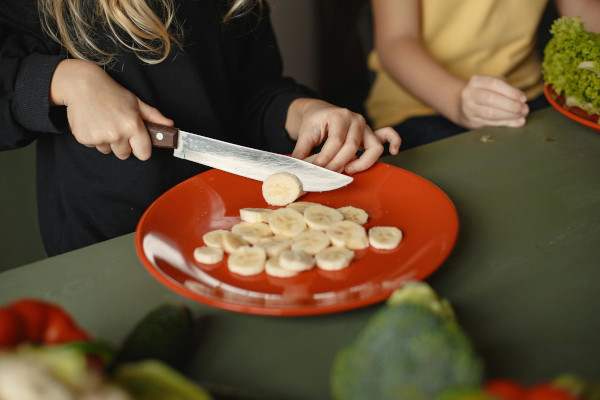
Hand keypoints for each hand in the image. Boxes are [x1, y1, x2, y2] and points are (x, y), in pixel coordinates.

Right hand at [50, 59, 172, 159]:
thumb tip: (170, 125)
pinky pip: (93, 146)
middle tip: (117, 127)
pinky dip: (93, 138)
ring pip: (108, 151)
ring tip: (104, 122)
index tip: (137, 143)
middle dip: (123, 145)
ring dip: (107, 141)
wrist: (81, 85)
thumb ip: (154, 116)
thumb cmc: (111, 93)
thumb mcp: (136, 102)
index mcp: (132, 126)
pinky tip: (93, 122)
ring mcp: (99, 138)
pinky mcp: (84, 138)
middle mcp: (117, 134)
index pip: (144, 154)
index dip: (141, 148)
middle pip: (125, 155)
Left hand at [287, 99, 400, 173]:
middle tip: (327, 174)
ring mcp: (366, 127)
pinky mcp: (371, 134)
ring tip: (348, 170)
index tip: (317, 169)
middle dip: (339, 164)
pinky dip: (394, 142)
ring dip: (362, 163)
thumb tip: (295, 167)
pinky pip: (388, 135)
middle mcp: (356, 120)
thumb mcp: (305, 133)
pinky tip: (394, 152)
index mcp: (339, 116)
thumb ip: (301, 150)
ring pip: (373, 147)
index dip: (326, 158)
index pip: (335, 142)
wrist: (319, 112)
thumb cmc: (314, 122)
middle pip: (352, 147)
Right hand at [458, 75, 528, 128]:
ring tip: (521, 116)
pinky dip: (505, 123)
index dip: (511, 92)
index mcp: (476, 80)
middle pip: (491, 99)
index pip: (495, 84)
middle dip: (511, 105)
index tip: (523, 98)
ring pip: (490, 113)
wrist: (465, 105)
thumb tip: (522, 102)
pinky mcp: (471, 120)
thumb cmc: (485, 92)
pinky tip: (516, 122)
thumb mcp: (493, 86)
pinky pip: (490, 122)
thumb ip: (507, 91)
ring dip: (509, 115)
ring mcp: (468, 108)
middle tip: (524, 109)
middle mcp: (469, 93)